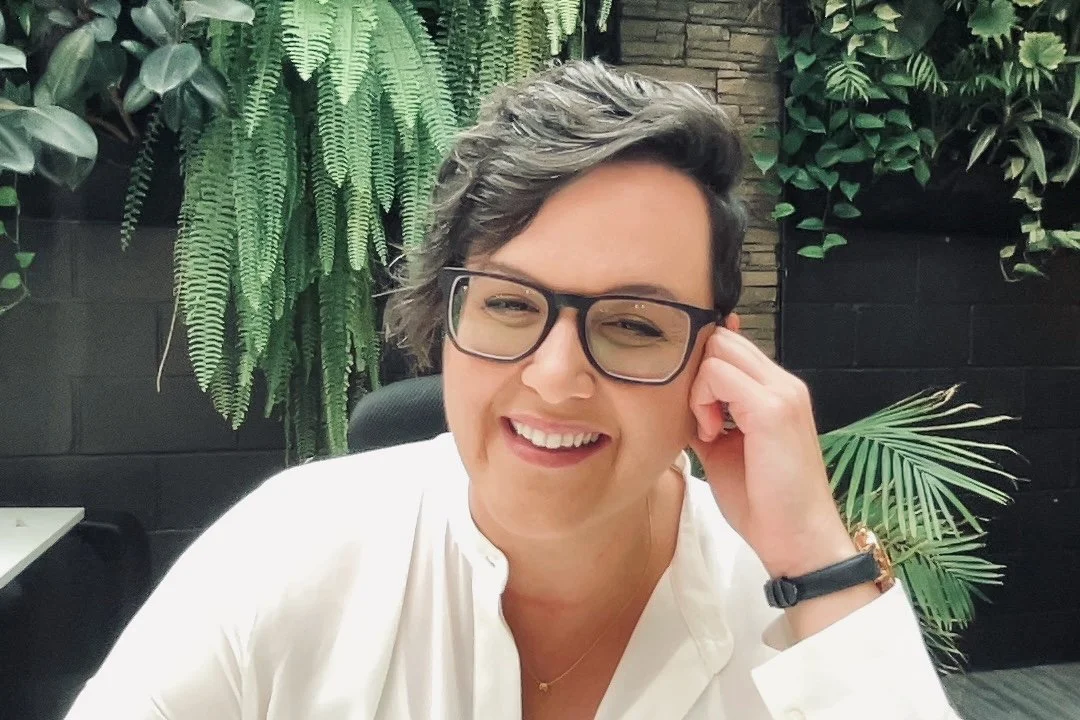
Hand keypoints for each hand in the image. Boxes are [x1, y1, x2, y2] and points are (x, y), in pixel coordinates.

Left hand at [688, 324, 856, 579]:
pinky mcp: (772, 409)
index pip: (730, 345)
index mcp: (775, 390)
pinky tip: (711, 434)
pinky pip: (718, 375)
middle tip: (700, 418)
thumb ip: (706, 416)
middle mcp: (783, 383)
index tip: (696, 409)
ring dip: (699, 387)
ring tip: (708, 428)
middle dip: (698, 373)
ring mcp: (782, 392)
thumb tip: (673, 400)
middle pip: (721, 339)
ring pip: (718, 348)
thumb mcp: (722, 448)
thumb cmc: (761, 500)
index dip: (701, 368)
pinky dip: (703, 401)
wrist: (795, 538)